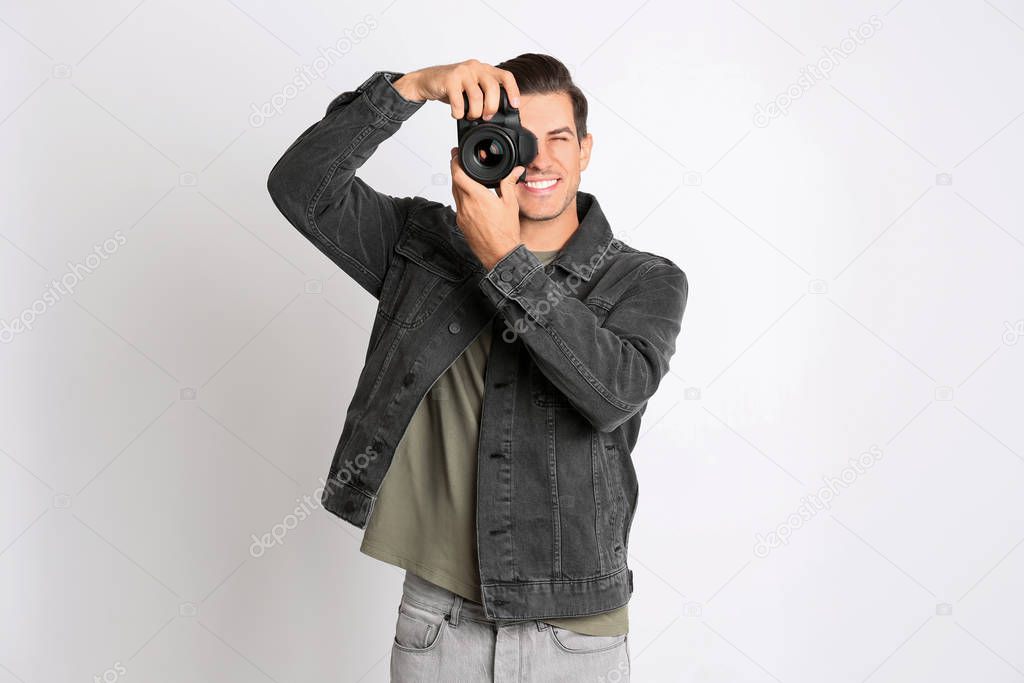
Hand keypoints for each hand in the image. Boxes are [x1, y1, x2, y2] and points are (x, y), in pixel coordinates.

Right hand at [393, 59, 520, 119]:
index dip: (513, 91)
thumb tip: (496, 115)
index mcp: (484, 69)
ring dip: (474, 112)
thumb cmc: (451, 86)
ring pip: (477, 96)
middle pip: (493, 88)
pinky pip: (459, 101)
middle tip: (486, 117)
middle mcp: (476, 67)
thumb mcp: (471, 88)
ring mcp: (462, 72)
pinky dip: (459, 112)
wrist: (427, 80)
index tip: (515, 105)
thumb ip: (484, 95)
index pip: (506, 76)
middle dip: (491, 107)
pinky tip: (456, 113)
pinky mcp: (450, 79)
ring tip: (469, 115)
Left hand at [449, 146, 522, 270]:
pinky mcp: (461, 224)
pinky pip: (458, 205)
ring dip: (457, 183)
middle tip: (459, 161)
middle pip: (454, 182)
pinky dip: (461, 197)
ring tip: (465, 177)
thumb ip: (509, 183)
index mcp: (477, 197)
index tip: (455, 154)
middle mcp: (465, 206)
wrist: (500, 254)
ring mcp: (461, 216)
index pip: (458, 174)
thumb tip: (515, 170)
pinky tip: (469, 197)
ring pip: (454, 194)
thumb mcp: (510, 204)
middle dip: (456, 170)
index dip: (454, 162)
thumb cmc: (505, 232)